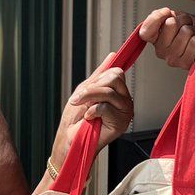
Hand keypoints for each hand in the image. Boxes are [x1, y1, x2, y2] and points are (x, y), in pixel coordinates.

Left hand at [50, 53, 133, 167]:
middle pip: (115, 77)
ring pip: (108, 91)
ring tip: (83, 108)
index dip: (98, 78)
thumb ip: (100, 74)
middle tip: (82, 100)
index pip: (116, 71)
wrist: (70, 138)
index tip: (85, 90)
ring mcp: (124, 111)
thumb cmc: (76, 118)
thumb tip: (112, 56)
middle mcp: (124, 100)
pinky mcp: (121, 123)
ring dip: (89, 98)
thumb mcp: (86, 90)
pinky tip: (90, 119)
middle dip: (93, 87)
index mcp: (117, 92)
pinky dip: (92, 111)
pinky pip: (105, 106)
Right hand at [138, 8, 194, 79]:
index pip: (145, 31)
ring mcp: (173, 59)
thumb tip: (163, 13)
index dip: (155, 18)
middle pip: (170, 24)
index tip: (167, 11)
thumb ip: (167, 16)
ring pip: (185, 31)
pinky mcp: (186, 63)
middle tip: (189, 26)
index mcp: (157, 40)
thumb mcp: (180, 19)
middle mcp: (162, 51)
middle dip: (184, 20)